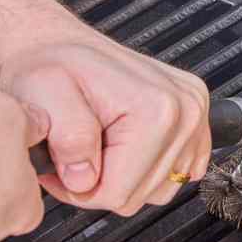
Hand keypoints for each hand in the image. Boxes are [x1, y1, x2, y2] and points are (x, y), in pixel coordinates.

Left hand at [0, 33, 210, 214]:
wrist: (63, 46)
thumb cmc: (53, 65)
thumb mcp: (45, 94)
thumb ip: (69, 137)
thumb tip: (85, 179)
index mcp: (156, 108)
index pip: (120, 194)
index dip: (80, 189)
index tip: (60, 169)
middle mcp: (185, 111)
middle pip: (140, 196)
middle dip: (100, 183)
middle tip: (73, 155)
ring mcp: (195, 116)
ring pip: (157, 190)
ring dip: (123, 178)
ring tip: (97, 146)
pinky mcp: (196, 122)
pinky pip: (174, 175)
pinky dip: (144, 171)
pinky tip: (122, 147)